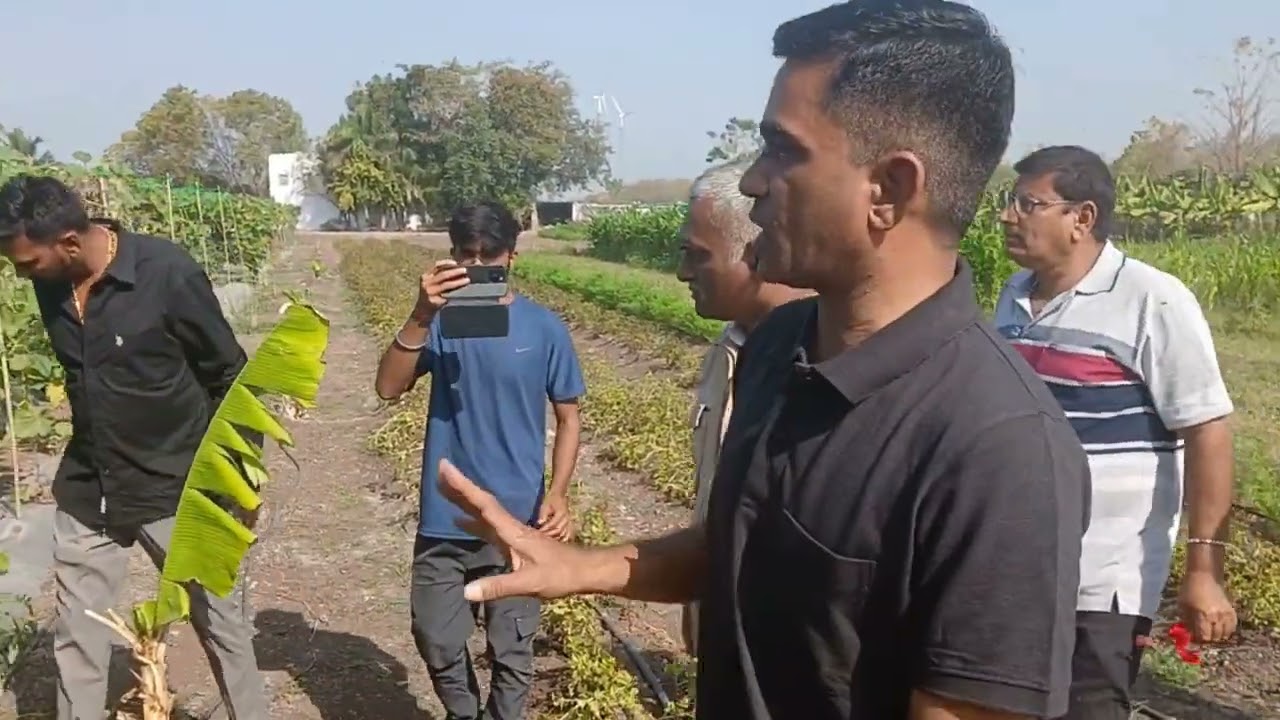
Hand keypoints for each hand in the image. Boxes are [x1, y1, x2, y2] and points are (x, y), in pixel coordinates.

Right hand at [414, 259, 468, 316]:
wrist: (423, 311)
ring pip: (446, 285)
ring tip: (467, 280)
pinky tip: (463, 290)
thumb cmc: (431, 294)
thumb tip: (458, 268)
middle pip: (443, 275)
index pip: (437, 266)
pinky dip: (456, 291)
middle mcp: (426, 283)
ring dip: (458, 282)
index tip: (456, 263)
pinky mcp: (434, 301)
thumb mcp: (432, 283)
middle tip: (465, 271)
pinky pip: (448, 295)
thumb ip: (440, 276)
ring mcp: (429, 293)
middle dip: (455, 272)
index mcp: (425, 276)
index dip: (447, 263)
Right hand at [438, 459, 595, 601]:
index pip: (484, 505)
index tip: (446, 467)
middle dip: (460, 486)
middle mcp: (511, 527)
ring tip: (444, 488)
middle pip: (481, 502)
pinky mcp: (515, 541)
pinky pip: (488, 525)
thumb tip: (467, 591)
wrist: (583, 571)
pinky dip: (473, 519)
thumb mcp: (529, 583)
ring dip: (465, 499)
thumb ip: (499, 587)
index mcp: (512, 532)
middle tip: (439, 469)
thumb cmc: (560, 575)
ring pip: (484, 511)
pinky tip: (461, 519)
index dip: (464, 486)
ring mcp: (513, 533)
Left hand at [537, 492, 573, 541]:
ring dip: (556, 538)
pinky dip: (564, 538)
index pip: (552, 524)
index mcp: (561, 513)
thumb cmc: (551, 500)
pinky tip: (559, 541)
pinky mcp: (570, 523)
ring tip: (549, 542)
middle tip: (542, 539)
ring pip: (564, 533)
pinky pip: (569, 533)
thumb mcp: (545, 505)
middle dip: (550, 535)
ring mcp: (569, 521)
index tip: (538, 533)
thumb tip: (540, 523)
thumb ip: (543, 514)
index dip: (545, 529)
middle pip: (559, 530)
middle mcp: (566, 518)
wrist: (559, 495)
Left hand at [1179, 571, 1236, 642]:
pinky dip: (1227, 630)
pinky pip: (1233, 627)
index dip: (1199, 640)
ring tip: (1211, 632)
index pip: (1204, 636)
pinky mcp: (1232, 611)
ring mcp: (1225, 614)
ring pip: (1225, 634)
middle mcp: (1216, 617)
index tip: (1194, 638)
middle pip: (1215, 637)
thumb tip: (1190, 634)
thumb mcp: (1183, 605)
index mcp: (1202, 615)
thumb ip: (1187, 621)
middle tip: (1202, 635)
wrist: (1205, 576)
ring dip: (1218, 636)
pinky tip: (1221, 628)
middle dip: (1208, 639)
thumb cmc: (1190, 590)